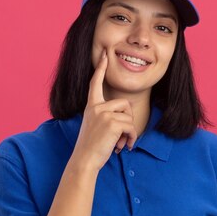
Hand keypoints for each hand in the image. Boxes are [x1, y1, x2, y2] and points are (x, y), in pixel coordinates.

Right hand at [71, 48, 137, 171]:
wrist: (84, 160)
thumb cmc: (91, 147)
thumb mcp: (95, 126)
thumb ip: (106, 117)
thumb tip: (126, 118)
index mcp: (91, 106)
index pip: (96, 83)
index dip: (101, 69)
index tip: (105, 55)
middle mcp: (96, 107)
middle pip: (124, 104)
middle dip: (127, 120)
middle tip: (121, 136)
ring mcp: (103, 114)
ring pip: (129, 116)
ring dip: (129, 131)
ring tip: (121, 143)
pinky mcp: (111, 123)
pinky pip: (131, 126)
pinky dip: (132, 138)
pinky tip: (125, 146)